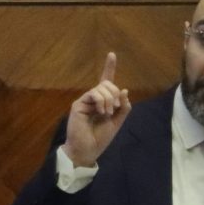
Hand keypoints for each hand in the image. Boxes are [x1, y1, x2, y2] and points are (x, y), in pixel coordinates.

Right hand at [62, 53, 130, 167]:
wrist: (87, 150)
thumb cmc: (100, 138)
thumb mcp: (117, 122)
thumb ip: (123, 107)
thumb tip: (124, 90)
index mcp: (103, 101)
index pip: (106, 80)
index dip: (109, 67)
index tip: (112, 54)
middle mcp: (93, 98)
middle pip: (107, 84)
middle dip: (115, 94)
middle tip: (115, 109)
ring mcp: (86, 100)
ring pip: (102, 88)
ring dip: (109, 100)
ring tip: (107, 114)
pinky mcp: (79, 104)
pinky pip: (94, 94)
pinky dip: (102, 102)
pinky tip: (102, 112)